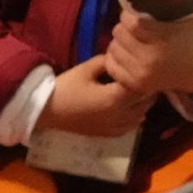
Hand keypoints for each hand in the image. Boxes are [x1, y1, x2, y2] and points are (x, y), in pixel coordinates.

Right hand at [35, 56, 155, 136]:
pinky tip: (130, 109)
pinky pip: (130, 127)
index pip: (140, 85)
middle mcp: (119, 115)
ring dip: (142, 104)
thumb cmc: (65, 88)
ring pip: (141, 115)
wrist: (46, 111)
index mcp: (114, 97)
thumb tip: (120, 58)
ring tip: (137, 92)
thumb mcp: (85, 69)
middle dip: (146, 89)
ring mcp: (114, 126)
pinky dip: (135, 118)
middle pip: (145, 102)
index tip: (142, 66)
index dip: (143, 74)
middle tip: (143, 77)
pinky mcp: (107, 133)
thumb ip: (107, 62)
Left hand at [105, 9, 192, 97]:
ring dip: (119, 40)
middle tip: (134, 25)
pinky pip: (110, 64)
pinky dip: (115, 56)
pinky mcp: (133, 85)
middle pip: (119, 33)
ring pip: (112, 47)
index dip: (128, 14)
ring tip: (133, 39)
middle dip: (124, 26)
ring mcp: (140, 75)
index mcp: (164, 41)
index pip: (131, 22)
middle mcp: (150, 60)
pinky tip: (128, 52)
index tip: (134, 12)